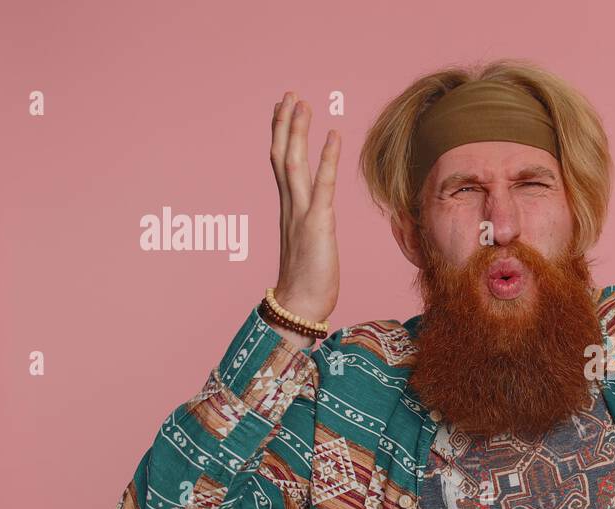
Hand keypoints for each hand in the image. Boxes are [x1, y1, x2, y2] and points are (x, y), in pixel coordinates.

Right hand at [270, 92, 340, 326]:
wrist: (300, 307)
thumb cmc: (308, 284)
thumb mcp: (311, 247)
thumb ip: (311, 228)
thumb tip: (317, 224)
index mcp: (288, 211)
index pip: (281, 165)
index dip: (282, 136)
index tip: (283, 111)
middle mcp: (290, 207)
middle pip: (282, 156)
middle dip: (285, 124)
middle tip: (289, 95)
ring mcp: (301, 214)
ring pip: (293, 163)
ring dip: (298, 131)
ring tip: (303, 103)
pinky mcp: (317, 224)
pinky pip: (322, 184)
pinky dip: (326, 157)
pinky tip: (333, 134)